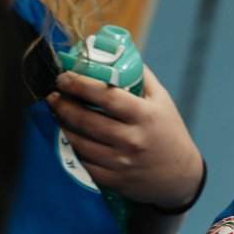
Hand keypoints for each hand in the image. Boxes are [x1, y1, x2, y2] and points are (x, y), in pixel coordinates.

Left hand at [48, 67, 204, 210]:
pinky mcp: (115, 180)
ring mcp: (122, 162)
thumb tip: (116, 53)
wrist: (180, 176)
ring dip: (64, 128)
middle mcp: (132, 139)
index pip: (106, 96)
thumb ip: (141, 77)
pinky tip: (67, 138)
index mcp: (144, 116)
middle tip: (53, 96)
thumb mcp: (162, 101)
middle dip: (65, 106)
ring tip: (55, 114)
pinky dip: (73, 151)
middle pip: (89, 121)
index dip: (81, 85)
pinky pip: (86, 165)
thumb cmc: (169, 132)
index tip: (64, 77)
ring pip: (82, 144)